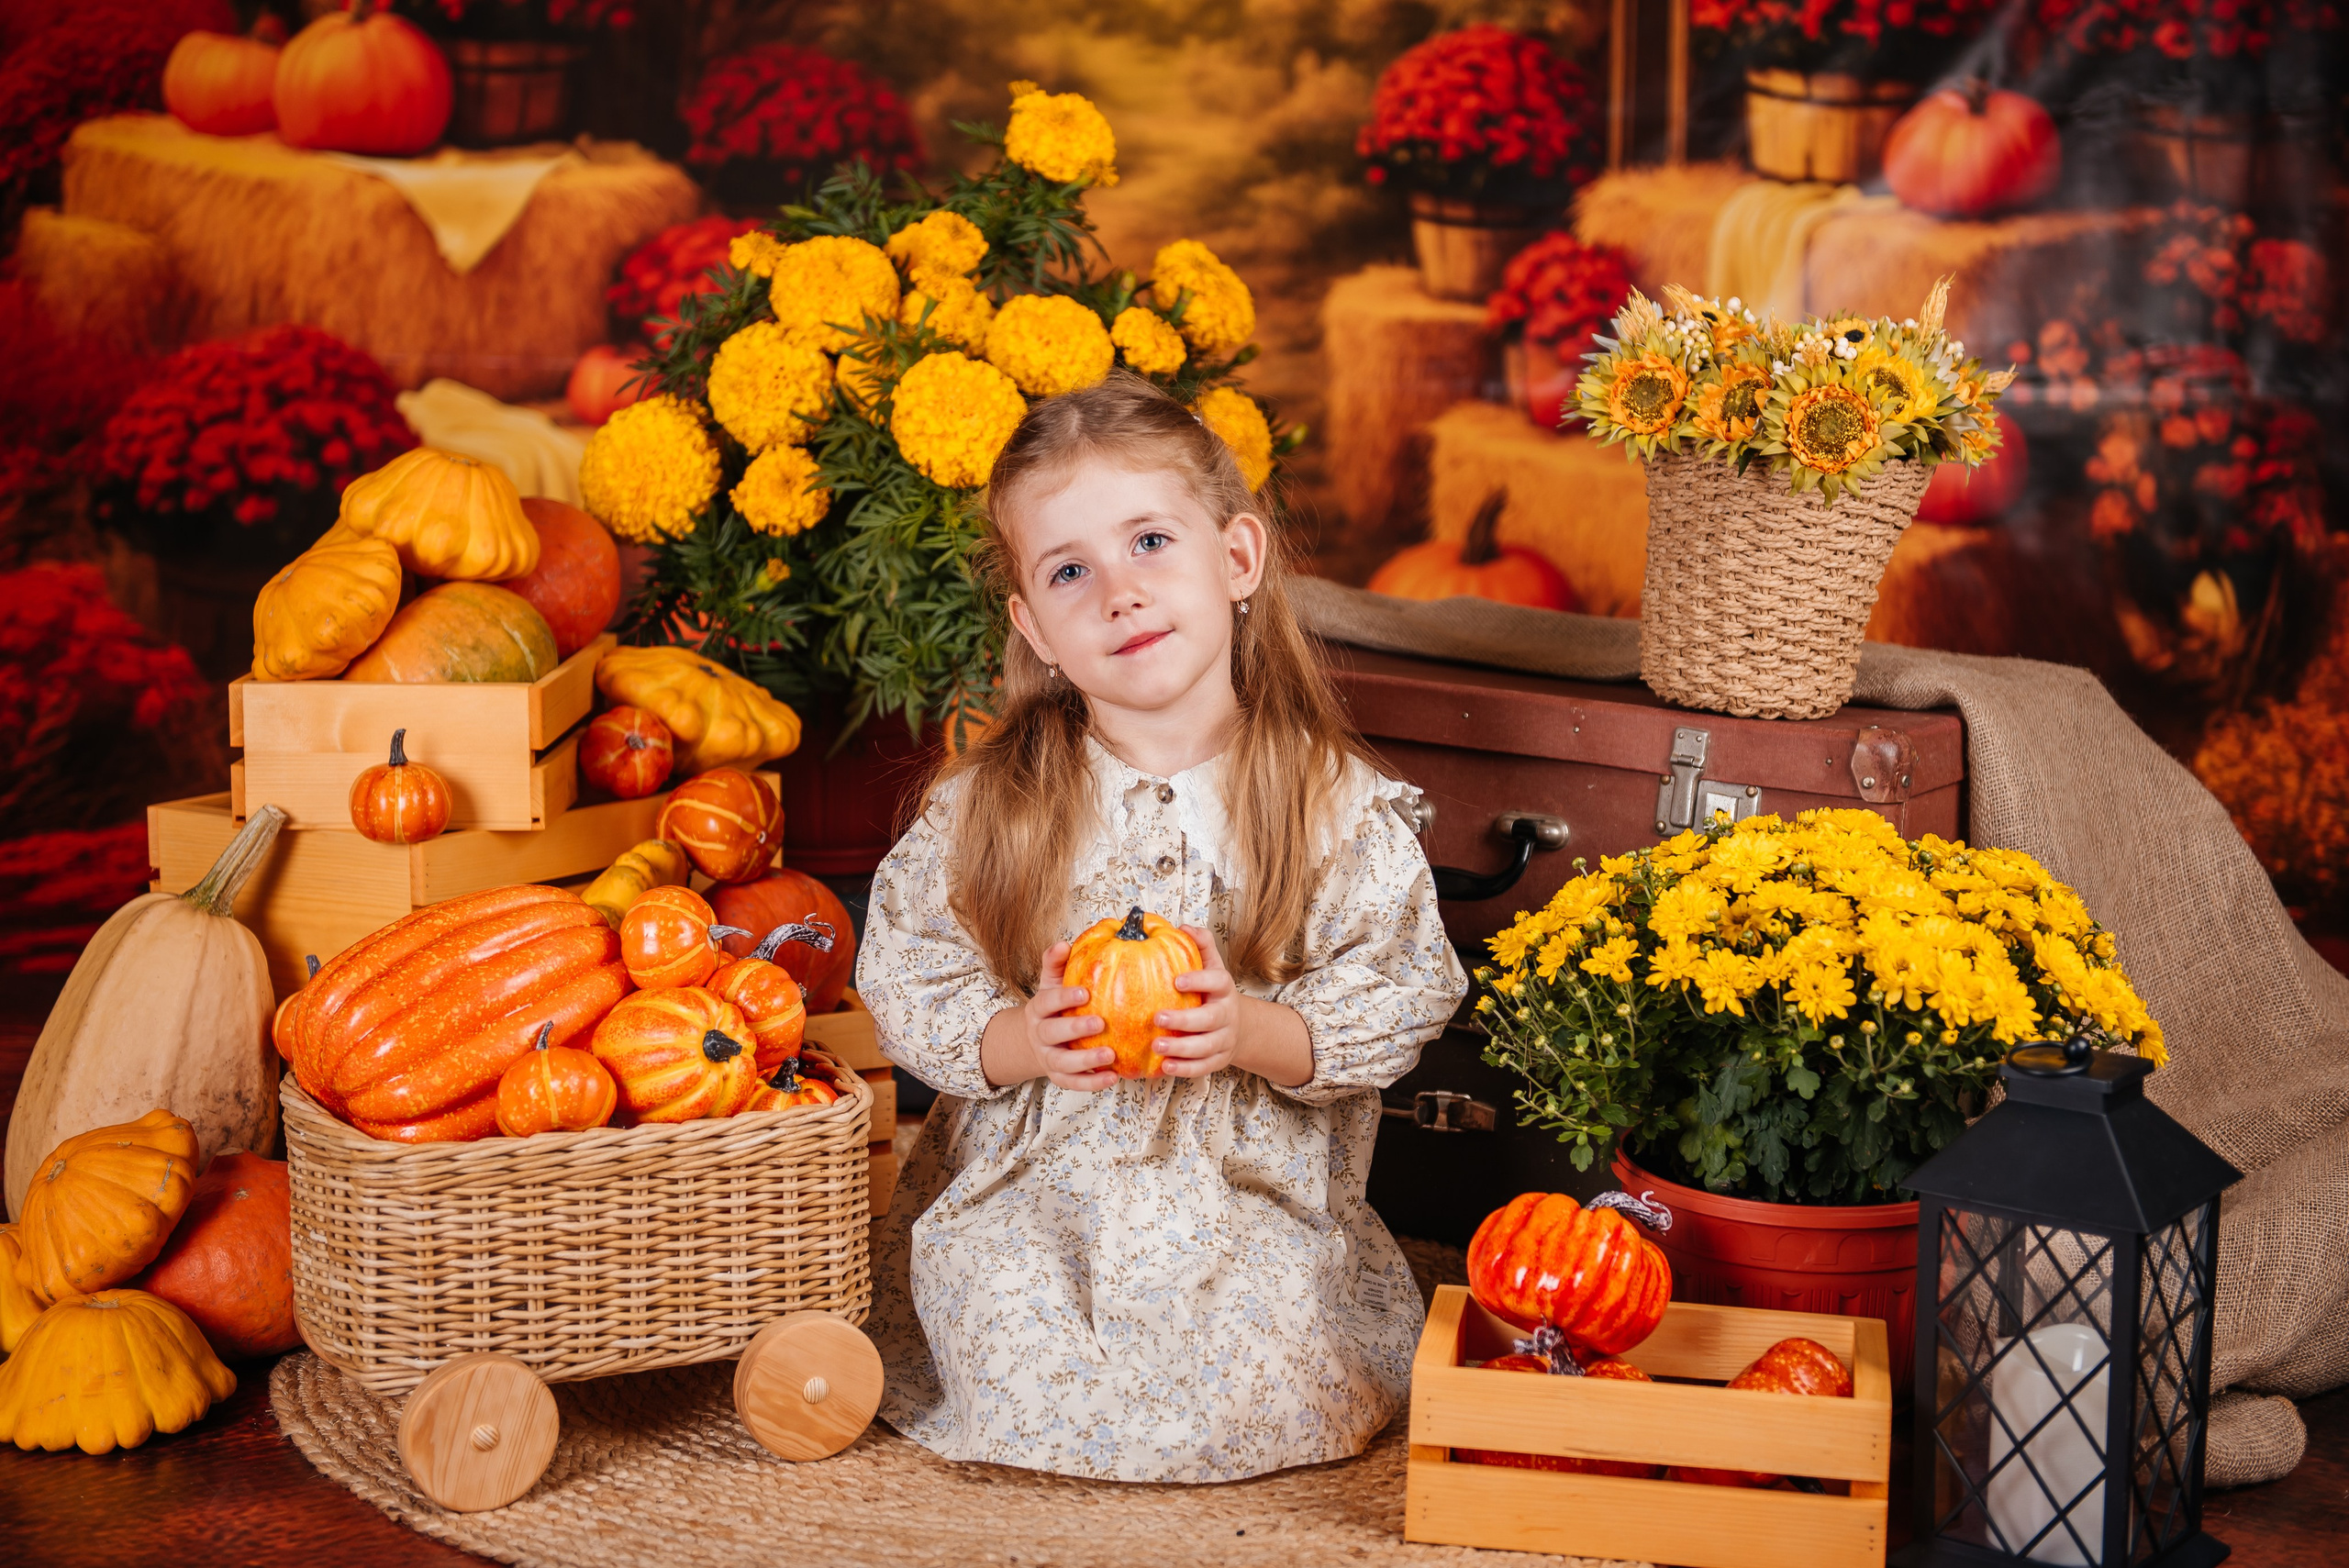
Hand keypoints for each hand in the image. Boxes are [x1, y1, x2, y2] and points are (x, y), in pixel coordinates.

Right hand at [1019, 940, 1118, 1092]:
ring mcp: (1048, 1058)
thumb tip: (1064, 943)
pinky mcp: (1059, 1077)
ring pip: (1062, 1062)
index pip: (1046, 1002)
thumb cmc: (1053, 1007)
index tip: (1085, 993)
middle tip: (1100, 1023)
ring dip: (1085, 1061)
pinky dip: (1092, 1083)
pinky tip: (1113, 1077)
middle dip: (1074, 1029)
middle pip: (1051, 1033)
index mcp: (1038, 1009)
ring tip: (1110, 1055)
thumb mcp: (1051, 983)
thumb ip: (1056, 963)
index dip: (1063, 998)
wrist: (1035, 1041)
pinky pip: (1074, 1083)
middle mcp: (1040, 1034)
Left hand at [1151, 926, 1239, 1078]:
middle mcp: (1227, 1015)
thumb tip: (1183, 926)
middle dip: (1184, 1020)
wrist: (1240, 1026)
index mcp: (1224, 989)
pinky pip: (1203, 1067)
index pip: (1217, 982)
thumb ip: (1201, 945)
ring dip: (1182, 1048)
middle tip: (1157, 1018)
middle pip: (1210, 1019)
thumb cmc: (1214, 992)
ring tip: (1157, 1046)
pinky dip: (1185, 1069)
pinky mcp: (1219, 1060)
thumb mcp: (1212, 966)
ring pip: (1206, 1047)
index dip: (1199, 981)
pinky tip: (1165, 1066)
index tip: (1176, 981)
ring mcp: (1225, 1039)